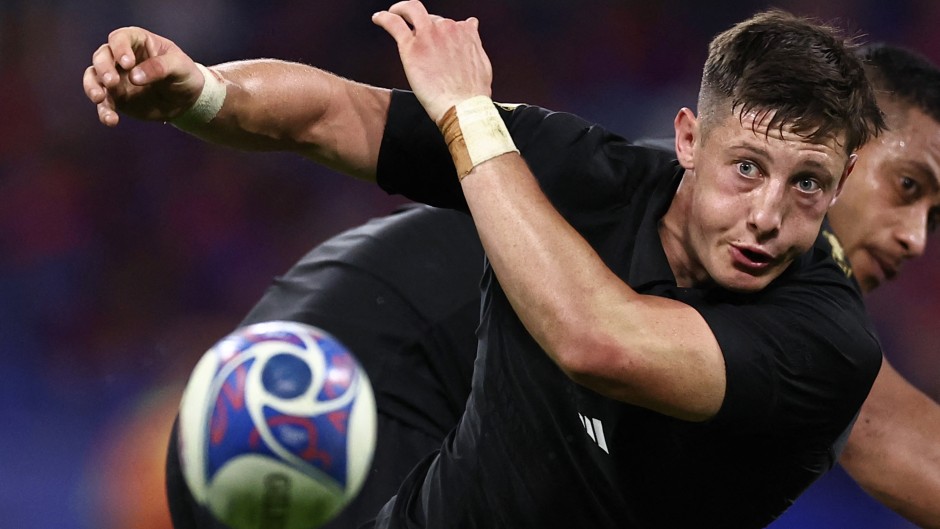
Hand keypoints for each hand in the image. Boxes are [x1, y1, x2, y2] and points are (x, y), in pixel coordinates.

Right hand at [83, 27, 204, 126]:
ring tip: (99, 99)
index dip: (119, 49)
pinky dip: (104, 111)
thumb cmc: (185, 75)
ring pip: (94, 77)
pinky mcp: (116, 98)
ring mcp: (116, 77)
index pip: (119, 38)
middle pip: (101, 56)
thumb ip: (159, 68)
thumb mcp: (180, 67)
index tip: (127, 64)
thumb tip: (134, 77)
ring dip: (92, 87)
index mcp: (137, 42)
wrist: (188, 99)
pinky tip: (111, 120)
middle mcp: (121, 57)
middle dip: (103, 68)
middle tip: (112, 82)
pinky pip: (104, 103)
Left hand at [372, 0, 492, 121]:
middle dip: (422, 23)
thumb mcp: (482, 62)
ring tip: (392, 15)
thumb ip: (474, 42)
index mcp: (464, 31)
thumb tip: (472, 29)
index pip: (448, 24)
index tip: (435, 36)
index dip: (440, 30)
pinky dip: (384, 18)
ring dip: (401, 11)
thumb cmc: (473, 92)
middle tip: (413, 29)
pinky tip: (378, 19)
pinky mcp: (411, 46)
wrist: (463, 106)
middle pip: (430, 18)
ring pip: (411, 12)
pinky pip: (393, 23)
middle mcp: (447, 27)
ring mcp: (428, 34)